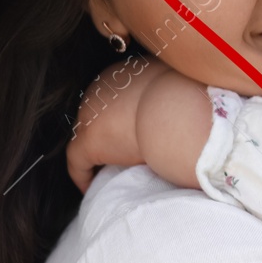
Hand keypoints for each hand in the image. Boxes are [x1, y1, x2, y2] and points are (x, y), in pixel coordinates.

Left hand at [66, 56, 174, 192]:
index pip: (113, 97)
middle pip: (97, 114)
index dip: (120, 115)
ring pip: (86, 136)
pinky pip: (77, 162)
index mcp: (120, 75)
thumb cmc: (183, 96)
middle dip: (108, 131)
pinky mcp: (87, 142)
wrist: (175, 108)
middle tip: (123, 151)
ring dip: (97, 151)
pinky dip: (83, 174)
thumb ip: (163, 94)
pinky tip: (90, 187)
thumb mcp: (173, 86)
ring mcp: (89, 115)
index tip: (131, 129)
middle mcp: (99, 90)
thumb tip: (170, 107)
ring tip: (109, 169)